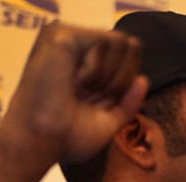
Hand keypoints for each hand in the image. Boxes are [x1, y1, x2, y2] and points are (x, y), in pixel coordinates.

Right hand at [0, 23, 147, 164]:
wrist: (42, 142)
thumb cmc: (67, 137)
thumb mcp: (108, 120)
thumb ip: (128, 101)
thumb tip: (143, 78)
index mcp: (82, 62)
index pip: (128, 56)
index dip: (125, 85)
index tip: (98, 104)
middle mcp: (75, 45)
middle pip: (130, 46)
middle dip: (120, 81)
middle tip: (88, 98)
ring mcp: (66, 36)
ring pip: (121, 43)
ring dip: (109, 78)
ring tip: (79, 90)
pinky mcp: (61, 35)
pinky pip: (105, 43)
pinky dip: (96, 71)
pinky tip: (72, 82)